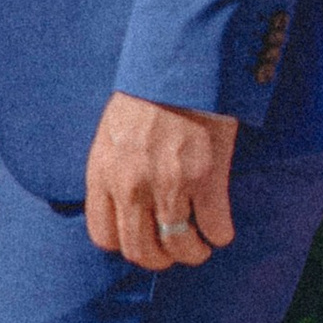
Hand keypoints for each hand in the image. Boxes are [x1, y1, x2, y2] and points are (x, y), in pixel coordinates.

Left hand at [83, 93, 238, 269]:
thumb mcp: (110, 133)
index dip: (126, 244)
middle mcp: (131, 186)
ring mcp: (169, 185)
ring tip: (201, 243)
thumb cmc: (146, 95)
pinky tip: (219, 226)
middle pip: (141, 252)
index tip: (142, 238)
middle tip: (174, 248)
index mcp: (102, 173)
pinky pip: (215, 229)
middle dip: (160, 258)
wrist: (181, 64)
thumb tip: (121, 209)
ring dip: (193, 252)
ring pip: (180, 248)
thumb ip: (111, 172)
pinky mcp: (205, 179)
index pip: (104, 237)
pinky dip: (219, 234)